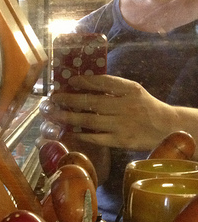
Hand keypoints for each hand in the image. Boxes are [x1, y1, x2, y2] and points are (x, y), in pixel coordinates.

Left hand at [41, 74, 176, 150]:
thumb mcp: (134, 91)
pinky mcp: (120, 141)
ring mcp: (122, 125)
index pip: (103, 82)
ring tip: (54, 114)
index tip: (69, 80)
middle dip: (70, 99)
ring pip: (90, 120)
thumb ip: (114, 87)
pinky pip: (97, 138)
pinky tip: (69, 132)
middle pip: (92, 102)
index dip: (85, 81)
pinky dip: (82, 135)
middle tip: (54, 98)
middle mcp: (125, 106)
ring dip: (70, 117)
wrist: (166, 128)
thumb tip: (85, 83)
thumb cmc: (145, 107)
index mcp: (129, 90)